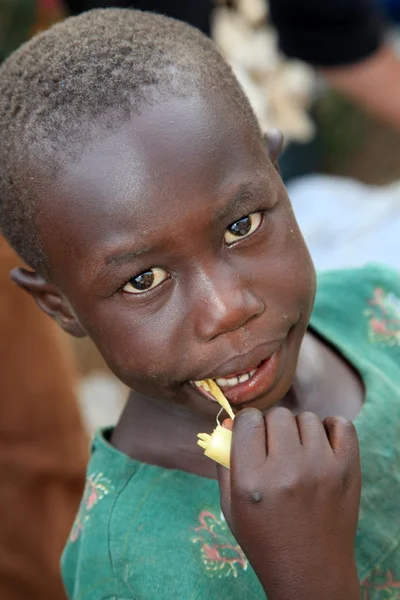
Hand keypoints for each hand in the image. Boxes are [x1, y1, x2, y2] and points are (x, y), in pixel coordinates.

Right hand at [217, 407, 360, 599]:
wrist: (311, 572)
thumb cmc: (264, 539)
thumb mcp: (230, 505)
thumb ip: (224, 461)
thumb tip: (228, 422)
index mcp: (253, 480)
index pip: (248, 420)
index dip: (247, 424)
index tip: (251, 436)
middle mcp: (287, 470)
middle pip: (277, 415)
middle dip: (271, 428)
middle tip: (274, 450)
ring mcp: (321, 468)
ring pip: (306, 418)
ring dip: (298, 431)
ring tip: (298, 454)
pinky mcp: (348, 470)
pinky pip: (341, 424)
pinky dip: (330, 429)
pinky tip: (321, 446)